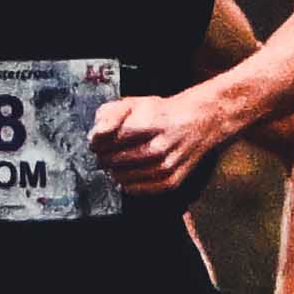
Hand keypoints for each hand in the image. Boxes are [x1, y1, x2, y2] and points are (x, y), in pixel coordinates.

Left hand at [92, 89, 223, 196]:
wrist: (198, 122)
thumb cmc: (161, 113)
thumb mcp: (134, 103)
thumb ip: (109, 115)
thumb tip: (96, 135)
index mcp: (151, 123)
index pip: (111, 139)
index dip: (98, 141)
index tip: (98, 140)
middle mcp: (161, 147)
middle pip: (116, 159)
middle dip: (104, 156)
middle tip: (104, 152)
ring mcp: (167, 166)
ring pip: (124, 176)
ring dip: (113, 171)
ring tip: (114, 162)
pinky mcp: (171, 181)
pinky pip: (138, 189)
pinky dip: (127, 183)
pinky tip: (126, 173)